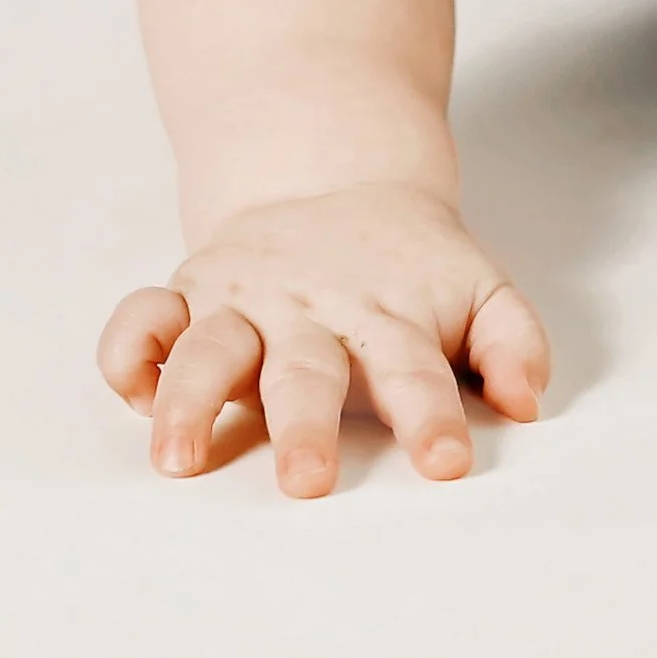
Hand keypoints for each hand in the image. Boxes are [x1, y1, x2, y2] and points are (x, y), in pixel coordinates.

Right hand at [96, 181, 548, 497]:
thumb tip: (530, 402)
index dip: (430, 416)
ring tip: (179, 457)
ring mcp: (243, 302)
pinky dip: (127, 352)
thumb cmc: (412, 265)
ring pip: (207, 347)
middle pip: (303, 371)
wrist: (336, 174)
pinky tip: (131, 391)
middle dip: (303, 426)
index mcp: (387, 315)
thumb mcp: (478, 287)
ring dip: (189, 399)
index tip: (446, 463)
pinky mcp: (188, 293)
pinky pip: (142, 318)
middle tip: (306, 483)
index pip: (414, 370)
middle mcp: (309, 312)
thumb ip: (513, 340)